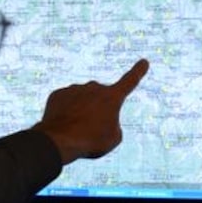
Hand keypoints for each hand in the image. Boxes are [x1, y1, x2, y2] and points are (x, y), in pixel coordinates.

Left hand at [33, 59, 148, 164]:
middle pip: (100, 97)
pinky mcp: (58, 94)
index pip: (129, 81)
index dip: (138, 72)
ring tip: (76, 129)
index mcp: (112, 97)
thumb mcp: (113, 138)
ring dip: (81, 110)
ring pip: (82, 99)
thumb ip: (113, 125)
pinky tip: (64, 124)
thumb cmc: (91, 141)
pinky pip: (66, 102)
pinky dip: (66, 112)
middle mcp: (94, 88)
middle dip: (98, 109)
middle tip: (92, 128)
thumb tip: (104, 118)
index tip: (143, 62)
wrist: (59, 140)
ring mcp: (74, 89)